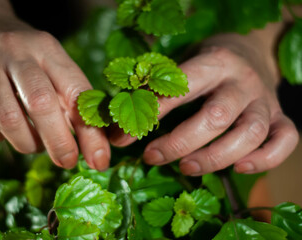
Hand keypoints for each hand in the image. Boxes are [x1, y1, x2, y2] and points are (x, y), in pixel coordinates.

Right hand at [0, 12, 109, 169]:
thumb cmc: (25, 55)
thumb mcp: (53, 65)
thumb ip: (73, 101)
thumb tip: (96, 148)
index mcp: (48, 49)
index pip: (76, 92)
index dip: (90, 131)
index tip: (99, 159)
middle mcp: (16, 52)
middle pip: (41, 104)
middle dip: (59, 143)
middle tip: (67, 161)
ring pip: (8, 119)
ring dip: (27, 143)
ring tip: (35, 144)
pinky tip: (4, 132)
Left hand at [110, 40, 298, 175]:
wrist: (249, 51)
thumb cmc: (205, 65)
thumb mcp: (180, 67)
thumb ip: (154, 93)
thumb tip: (117, 133)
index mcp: (213, 62)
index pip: (181, 88)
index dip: (151, 114)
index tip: (124, 137)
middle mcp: (242, 81)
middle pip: (216, 116)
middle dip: (179, 143)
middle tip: (152, 157)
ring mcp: (264, 101)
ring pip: (249, 134)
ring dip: (215, 158)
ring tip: (186, 168)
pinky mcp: (280, 117)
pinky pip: (285, 140)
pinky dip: (265, 159)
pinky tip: (238, 168)